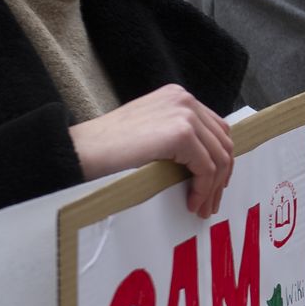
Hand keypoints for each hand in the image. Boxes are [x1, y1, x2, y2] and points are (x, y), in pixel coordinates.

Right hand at [69, 84, 234, 216]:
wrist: (82, 151)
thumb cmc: (108, 149)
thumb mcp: (150, 133)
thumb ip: (176, 136)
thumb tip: (205, 162)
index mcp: (178, 96)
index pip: (216, 128)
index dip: (220, 159)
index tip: (215, 185)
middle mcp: (185, 99)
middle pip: (222, 142)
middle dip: (221, 177)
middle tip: (210, 204)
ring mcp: (184, 113)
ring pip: (219, 158)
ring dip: (212, 188)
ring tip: (202, 209)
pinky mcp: (180, 133)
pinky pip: (206, 168)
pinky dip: (202, 189)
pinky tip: (191, 203)